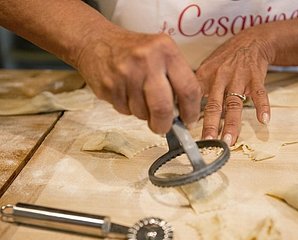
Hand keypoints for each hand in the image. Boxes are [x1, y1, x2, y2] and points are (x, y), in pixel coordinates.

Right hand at [76, 26, 200, 133]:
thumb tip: (182, 112)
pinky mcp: (109, 88)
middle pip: (163, 108)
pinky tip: (125, 93)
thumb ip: (174, 78)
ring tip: (138, 97)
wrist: (95, 42)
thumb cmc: (133, 51)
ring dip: (144, 113)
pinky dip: (128, 108)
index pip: (188, 89)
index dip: (191, 111)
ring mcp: (125, 75)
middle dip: (164, 124)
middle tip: (163, 127)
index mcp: (166, 50)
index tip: (189, 121)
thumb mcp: (160, 52)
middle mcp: (146, 61)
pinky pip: (125, 111)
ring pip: (142, 113)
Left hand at [196, 26, 272, 145]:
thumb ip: (196, 89)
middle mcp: (219, 78)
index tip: (186, 133)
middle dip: (211, 125)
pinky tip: (263, 120)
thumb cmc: (223, 59)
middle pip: (214, 105)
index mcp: (204, 77)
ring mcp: (238, 78)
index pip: (193, 99)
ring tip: (230, 140)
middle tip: (208, 141)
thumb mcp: (205, 69)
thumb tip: (180, 108)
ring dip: (233, 123)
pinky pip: (260, 93)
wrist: (249, 41)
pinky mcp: (255, 77)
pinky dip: (262, 106)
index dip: (189, 115)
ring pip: (234, 104)